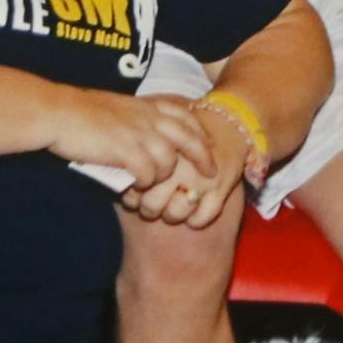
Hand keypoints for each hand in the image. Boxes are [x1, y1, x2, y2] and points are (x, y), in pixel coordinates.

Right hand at [49, 90, 216, 193]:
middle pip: (189, 137)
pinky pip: (148, 173)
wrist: (58, 113)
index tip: (210, 146)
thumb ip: (136, 119)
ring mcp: (138, 133)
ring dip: (164, 177)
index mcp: (147, 105)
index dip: (201, 132)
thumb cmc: (81, 112)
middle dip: (203, 157)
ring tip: (154, 185)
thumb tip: (144, 135)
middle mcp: (148, 117)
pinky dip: (145, 184)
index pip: (186, 116)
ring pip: (169, 161)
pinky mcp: (125, 150)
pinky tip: (137, 186)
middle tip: (211, 173)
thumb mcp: (117, 108)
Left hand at [126, 106, 247, 226]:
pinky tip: (193, 213)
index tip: (136, 194)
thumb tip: (114, 174)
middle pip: (152, 204)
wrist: (228, 121)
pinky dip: (196, 221)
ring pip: (176, 214)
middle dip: (149, 209)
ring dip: (172, 216)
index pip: (135, 186)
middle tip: (151, 205)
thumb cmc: (185, 131)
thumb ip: (137, 149)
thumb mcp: (159, 131)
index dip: (132, 195)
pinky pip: (201, 218)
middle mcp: (180, 164)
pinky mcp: (222, 187)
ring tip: (172, 210)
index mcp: (160, 149)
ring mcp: (201, 177)